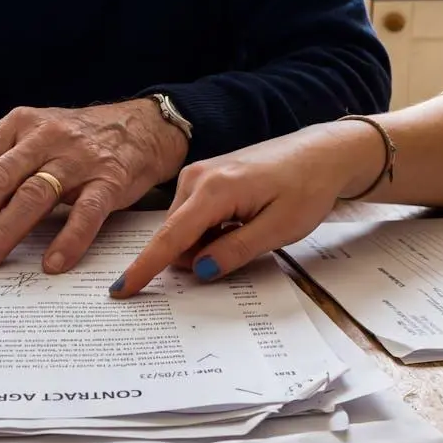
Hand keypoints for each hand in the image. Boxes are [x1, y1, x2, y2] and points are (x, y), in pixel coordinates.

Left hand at [0, 99, 188, 273]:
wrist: (140, 127)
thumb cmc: (78, 140)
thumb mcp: (32, 138)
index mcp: (19, 125)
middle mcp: (44, 137)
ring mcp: (78, 158)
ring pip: (32, 196)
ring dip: (2, 233)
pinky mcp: (110, 179)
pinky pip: (86, 212)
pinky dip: (68, 239)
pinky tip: (52, 263)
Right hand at [110, 121, 383, 297]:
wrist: (321, 153)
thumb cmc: (307, 187)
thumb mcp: (279, 229)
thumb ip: (236, 251)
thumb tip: (200, 270)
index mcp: (214, 190)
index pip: (171, 237)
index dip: (145, 267)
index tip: (121, 289)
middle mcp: (197, 178)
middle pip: (176, 236)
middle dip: (197, 256)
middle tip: (246, 246)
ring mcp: (198, 174)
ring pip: (184, 229)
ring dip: (207, 243)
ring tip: (250, 227)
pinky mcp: (204, 177)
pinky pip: (193, 217)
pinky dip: (210, 230)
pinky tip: (241, 220)